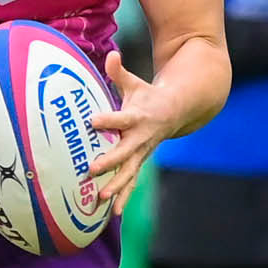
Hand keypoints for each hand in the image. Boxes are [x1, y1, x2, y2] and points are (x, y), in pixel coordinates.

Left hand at [89, 49, 177, 215]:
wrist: (176, 112)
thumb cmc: (147, 97)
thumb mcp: (135, 83)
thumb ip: (119, 72)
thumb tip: (112, 54)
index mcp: (138, 117)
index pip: (121, 118)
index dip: (108, 119)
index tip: (93, 121)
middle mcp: (141, 138)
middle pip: (124, 152)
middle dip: (109, 162)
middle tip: (92, 170)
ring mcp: (142, 153)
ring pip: (129, 173)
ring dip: (116, 187)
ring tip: (102, 200)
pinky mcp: (140, 163)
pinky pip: (131, 182)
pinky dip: (122, 197)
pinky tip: (112, 214)